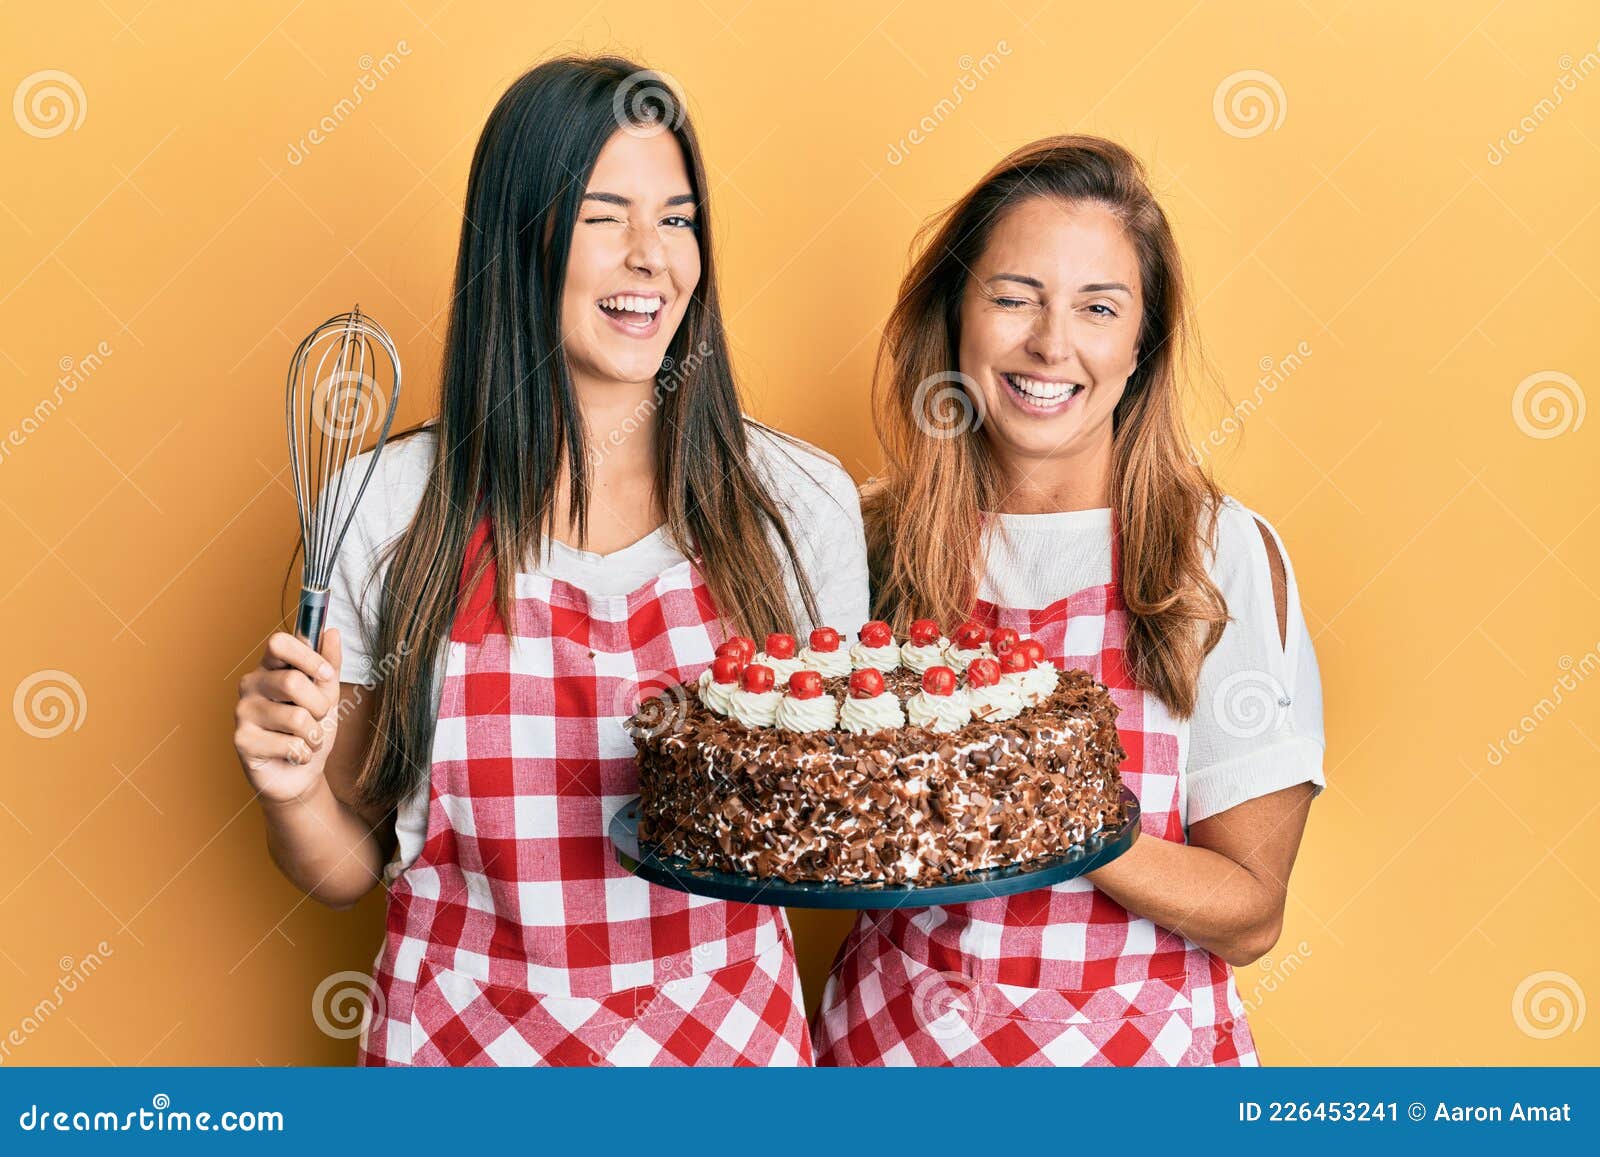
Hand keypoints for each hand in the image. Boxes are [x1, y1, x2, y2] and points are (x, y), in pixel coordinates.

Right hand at [234, 628, 343, 804]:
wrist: (302, 774)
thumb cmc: (311, 730)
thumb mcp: (327, 695)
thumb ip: (329, 665)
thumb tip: (331, 631)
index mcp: (270, 667)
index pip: (279, 643)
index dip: (308, 657)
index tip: (326, 675)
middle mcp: (251, 684)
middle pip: (293, 682)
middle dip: (319, 706)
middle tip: (318, 719)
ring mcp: (243, 712)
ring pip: (296, 717)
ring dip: (314, 735)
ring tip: (306, 740)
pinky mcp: (242, 740)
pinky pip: (289, 744)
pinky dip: (303, 753)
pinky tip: (294, 755)